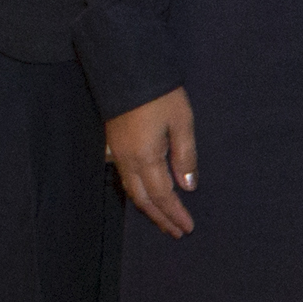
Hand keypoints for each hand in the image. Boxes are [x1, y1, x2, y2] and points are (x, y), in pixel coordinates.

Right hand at [106, 87, 198, 236]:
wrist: (125, 69)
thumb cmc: (159, 93)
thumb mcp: (182, 122)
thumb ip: (185, 156)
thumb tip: (188, 186)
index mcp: (146, 157)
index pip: (163, 195)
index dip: (175, 213)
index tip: (187, 228)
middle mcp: (127, 161)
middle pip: (144, 199)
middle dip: (160, 218)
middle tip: (176, 232)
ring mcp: (117, 153)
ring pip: (131, 191)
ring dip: (148, 209)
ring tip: (163, 220)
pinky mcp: (114, 145)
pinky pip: (124, 179)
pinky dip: (138, 194)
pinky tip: (146, 195)